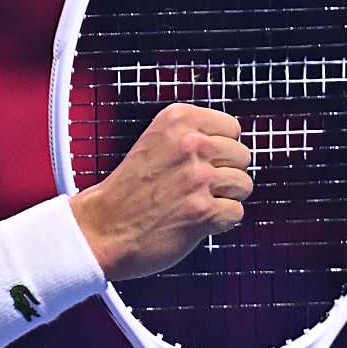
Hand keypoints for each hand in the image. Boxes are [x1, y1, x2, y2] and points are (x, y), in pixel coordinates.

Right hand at [69, 103, 251, 279]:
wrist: (102, 227)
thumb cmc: (128, 190)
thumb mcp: (155, 142)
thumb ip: (192, 137)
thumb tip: (234, 145)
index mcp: (177, 120)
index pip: (232, 128)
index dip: (220, 148)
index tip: (199, 162)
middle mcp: (189, 143)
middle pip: (242, 156)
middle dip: (225, 173)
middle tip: (195, 187)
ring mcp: (197, 177)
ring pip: (244, 185)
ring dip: (225, 198)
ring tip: (195, 203)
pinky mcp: (202, 211)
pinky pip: (236, 213)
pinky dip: (220, 222)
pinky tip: (195, 221)